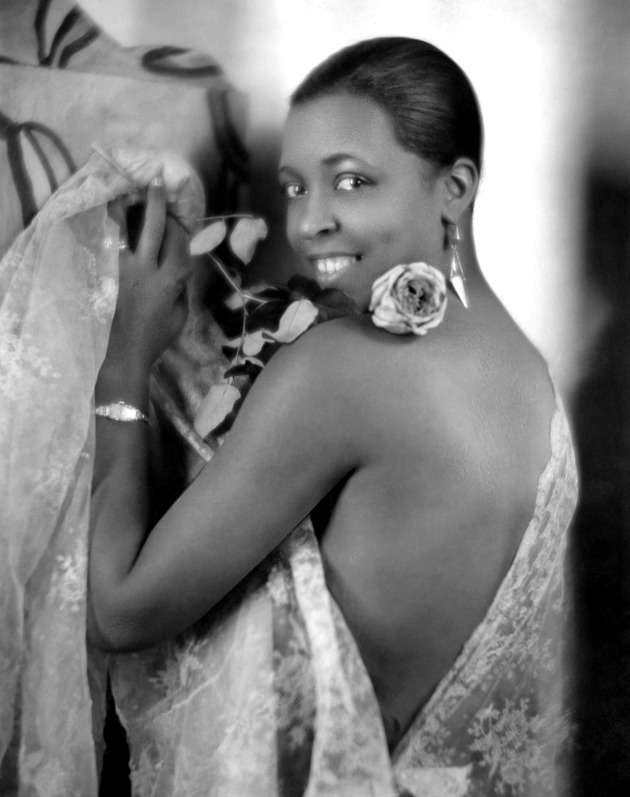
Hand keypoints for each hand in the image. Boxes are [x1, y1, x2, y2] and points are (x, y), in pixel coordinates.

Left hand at [105, 178, 190, 374]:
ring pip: (123, 231)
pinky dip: (110, 228)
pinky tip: (108, 214)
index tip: (179, 220)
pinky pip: (109, 244)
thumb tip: (179, 270)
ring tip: (123, 188)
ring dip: (125, 208)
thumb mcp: (180, 316)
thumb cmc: (155, 338)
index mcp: (167, 281)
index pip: (177, 245)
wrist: (123, 352)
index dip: (179, 229)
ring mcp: (122, 270)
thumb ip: (181, 289)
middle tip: (154, 181)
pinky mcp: (107, 275)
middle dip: (155, 203)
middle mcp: (144, 270)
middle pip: (152, 229)